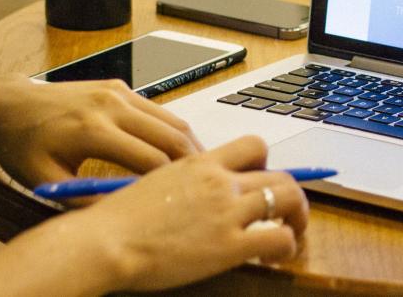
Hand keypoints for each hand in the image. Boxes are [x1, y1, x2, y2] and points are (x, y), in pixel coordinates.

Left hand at [0, 75, 203, 187]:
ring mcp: (117, 91)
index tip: (180, 202)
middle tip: (206, 186)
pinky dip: (172, 131)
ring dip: (188, 145)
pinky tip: (175, 151)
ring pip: (171, 120)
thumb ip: (86, 199)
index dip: (170, 185)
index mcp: (92, 130)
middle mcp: (110, 105)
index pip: (150, 160)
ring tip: (197, 171)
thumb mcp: (47, 181)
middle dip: (192, 163)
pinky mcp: (119, 86)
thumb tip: (124, 214)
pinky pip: (157, 110)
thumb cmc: (23, 145)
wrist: (10, 105)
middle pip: (171, 136)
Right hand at [74, 135, 309, 291]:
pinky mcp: (229, 245)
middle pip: (279, 174)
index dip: (267, 163)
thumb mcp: (154, 183)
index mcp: (200, 163)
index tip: (263, 180)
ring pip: (289, 199)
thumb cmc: (116, 220)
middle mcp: (219, 181)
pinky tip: (274, 258)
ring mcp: (227, 211)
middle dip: (290, 194)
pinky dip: (287, 246)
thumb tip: (193, 194)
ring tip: (291, 233)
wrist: (104, 241)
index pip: (253, 145)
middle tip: (286, 213)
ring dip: (298, 217)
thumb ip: (183, 182)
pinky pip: (280, 238)